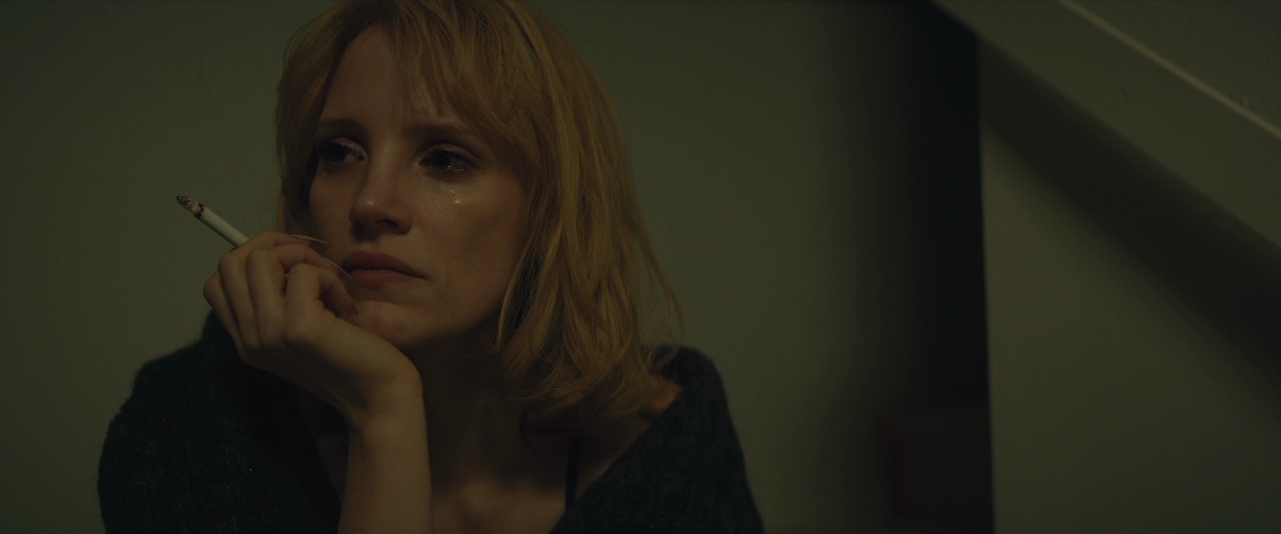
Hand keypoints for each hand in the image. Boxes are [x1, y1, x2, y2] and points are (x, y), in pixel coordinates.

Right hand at [203, 231, 422, 427]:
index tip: (295, 259)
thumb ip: (280, 300)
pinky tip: (347, 304)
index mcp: (246, 339)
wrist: (379, 400)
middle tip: (315, 259)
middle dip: (275, 244)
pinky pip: (304, 273)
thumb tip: (278, 248)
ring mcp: (269, 333)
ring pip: (261, 258)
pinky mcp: (298, 328)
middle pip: (231, 261)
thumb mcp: (303, 328)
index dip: (252, 255)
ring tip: (332, 281)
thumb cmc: (351, 357)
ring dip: (304, 257)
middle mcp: (249, 338)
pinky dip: (331, 276)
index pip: (218, 280)